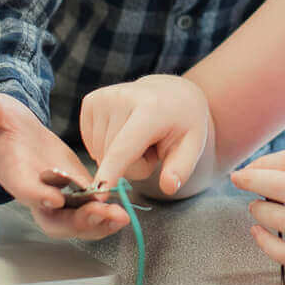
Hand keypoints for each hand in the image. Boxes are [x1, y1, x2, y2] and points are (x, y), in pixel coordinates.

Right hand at [0, 92, 127, 238]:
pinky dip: (104, 213)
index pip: (23, 187)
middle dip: (76, 220)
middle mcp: (34, 191)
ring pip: (74, 218)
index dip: (37, 195)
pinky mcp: (73, 185)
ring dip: (97, 222)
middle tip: (100, 214)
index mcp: (12, 172)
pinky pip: (88, 206)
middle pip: (53, 218)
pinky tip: (123, 212)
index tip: (56, 198)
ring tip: (120, 217)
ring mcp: (55, 192)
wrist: (7, 129)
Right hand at [79, 74, 213, 195]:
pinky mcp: (90, 100)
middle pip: (111, 156)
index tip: (99, 192)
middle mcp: (122, 97)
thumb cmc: (182, 123)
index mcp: (151, 108)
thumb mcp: (193, 146)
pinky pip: (90, 143)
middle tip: (151, 149)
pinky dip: (105, 146)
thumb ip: (181, 169)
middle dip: (131, 165)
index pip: (125, 147)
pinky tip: (122, 132)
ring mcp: (103, 96)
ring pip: (99, 151)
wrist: (170, 93)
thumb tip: (170, 186)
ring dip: (118, 157)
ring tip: (139, 139)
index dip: (111, 171)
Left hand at [231, 150, 284, 275]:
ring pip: (277, 219)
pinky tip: (259, 234)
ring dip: (258, 211)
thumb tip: (266, 169)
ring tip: (256, 208)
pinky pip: (284, 253)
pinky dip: (264, 241)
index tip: (251, 167)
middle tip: (238, 179)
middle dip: (251, 180)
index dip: (265, 162)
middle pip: (280, 185)